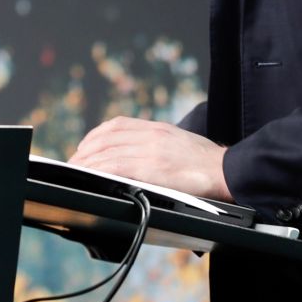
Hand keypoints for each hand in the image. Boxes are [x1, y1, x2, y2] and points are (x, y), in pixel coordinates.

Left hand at [70, 117, 232, 202]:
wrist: (228, 171)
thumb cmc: (206, 163)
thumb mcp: (178, 141)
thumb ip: (156, 142)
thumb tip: (134, 153)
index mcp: (157, 128)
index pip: (115, 126)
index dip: (94, 136)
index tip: (84, 146)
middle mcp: (151, 135)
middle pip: (106, 138)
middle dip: (85, 150)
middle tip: (73, 162)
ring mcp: (152, 151)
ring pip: (107, 152)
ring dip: (86, 161)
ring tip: (76, 170)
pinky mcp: (154, 168)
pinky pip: (117, 166)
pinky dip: (99, 170)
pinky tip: (90, 176)